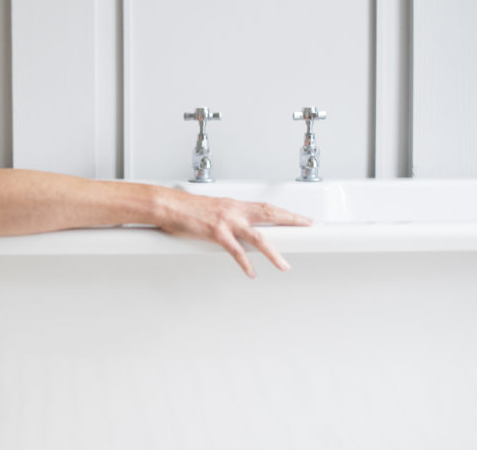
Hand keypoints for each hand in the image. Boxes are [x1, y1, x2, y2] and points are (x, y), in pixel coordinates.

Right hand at [159, 192, 312, 278]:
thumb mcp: (212, 210)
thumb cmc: (185, 208)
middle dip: (292, 220)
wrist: (168, 205)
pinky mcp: (216, 233)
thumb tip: (235, 231)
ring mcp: (226, 222)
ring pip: (258, 237)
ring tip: (284, 265)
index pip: (267, 207)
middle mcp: (235, 210)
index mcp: (235, 205)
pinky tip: (252, 272)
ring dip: (273, 252)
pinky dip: (245, 263)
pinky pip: (235, 251)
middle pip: (270, 214)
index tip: (301, 218)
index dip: (285, 212)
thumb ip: (227, 219)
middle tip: (309, 226)